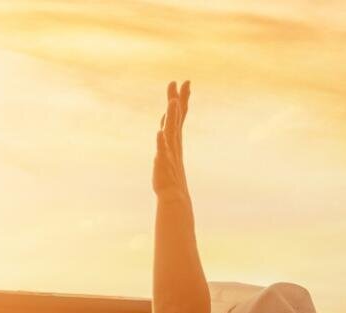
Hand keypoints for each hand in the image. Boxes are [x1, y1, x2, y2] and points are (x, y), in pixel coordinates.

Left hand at [153, 80, 190, 196]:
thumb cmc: (170, 175)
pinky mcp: (163, 163)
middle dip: (179, 99)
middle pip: (177, 117)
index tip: (185, 82)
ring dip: (172, 117)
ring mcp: (169, 152)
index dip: (183, 98)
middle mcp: (174, 142)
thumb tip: (164, 124)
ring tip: (173, 103)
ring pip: (171, 131)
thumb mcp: (168, 152)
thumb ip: (167, 137)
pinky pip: (162, 151)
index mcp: (175, 138)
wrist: (173, 196)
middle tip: (184, 82)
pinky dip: (161, 142)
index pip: (180, 115)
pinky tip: (160, 132)